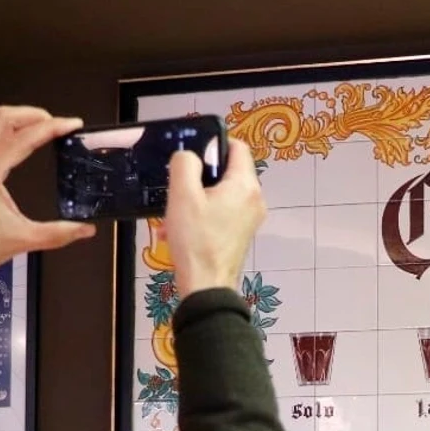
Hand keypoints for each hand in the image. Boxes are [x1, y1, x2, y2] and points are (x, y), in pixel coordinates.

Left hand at [0, 106, 96, 280]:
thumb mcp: (23, 240)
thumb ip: (59, 233)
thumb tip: (88, 229)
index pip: (25, 136)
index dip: (53, 127)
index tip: (74, 124)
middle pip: (4, 117)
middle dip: (34, 115)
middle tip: (58, 125)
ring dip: (18, 119)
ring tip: (42, 128)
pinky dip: (4, 130)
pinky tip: (17, 140)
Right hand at [164, 138, 265, 298]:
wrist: (206, 286)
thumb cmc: (196, 239)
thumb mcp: (182, 195)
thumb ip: (185, 164)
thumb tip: (190, 156)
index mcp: (246, 184)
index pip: (237, 147)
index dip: (214, 144)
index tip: (192, 154)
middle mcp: (255, 199)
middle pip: (228, 172)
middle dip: (200, 177)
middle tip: (178, 188)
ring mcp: (251, 219)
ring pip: (222, 195)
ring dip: (196, 199)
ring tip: (173, 213)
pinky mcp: (242, 234)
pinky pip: (222, 214)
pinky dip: (203, 215)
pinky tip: (179, 230)